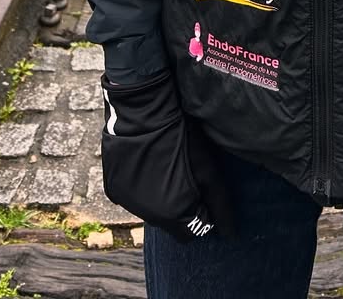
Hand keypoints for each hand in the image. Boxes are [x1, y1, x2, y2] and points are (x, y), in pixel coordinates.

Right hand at [100, 71, 233, 240]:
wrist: (142, 109)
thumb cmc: (182, 136)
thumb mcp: (208, 168)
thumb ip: (220, 203)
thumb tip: (230, 234)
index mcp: (170, 215)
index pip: (191, 232)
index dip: (200, 210)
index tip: (201, 187)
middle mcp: (146, 215)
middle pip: (171, 221)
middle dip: (181, 203)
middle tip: (185, 172)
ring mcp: (127, 202)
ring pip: (151, 209)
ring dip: (161, 194)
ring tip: (166, 163)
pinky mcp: (113, 188)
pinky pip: (133, 196)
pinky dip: (142, 185)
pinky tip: (148, 161)